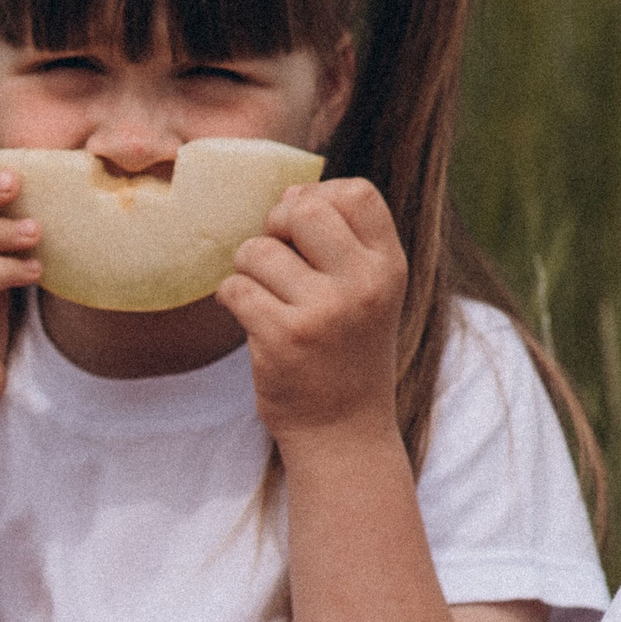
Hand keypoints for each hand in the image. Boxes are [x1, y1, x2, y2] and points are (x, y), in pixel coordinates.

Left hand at [216, 177, 406, 450]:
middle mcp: (364, 284)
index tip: (304, 231)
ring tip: (267, 299)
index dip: (318, 197)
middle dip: (275, 226)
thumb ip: (338, 240)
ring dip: (248, 270)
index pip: (357, 192)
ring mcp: (325, 312)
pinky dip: (231, 298)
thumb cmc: (345, 351)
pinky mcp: (284, 338)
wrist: (343, 430)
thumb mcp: (366, 291)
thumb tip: (290, 193)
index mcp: (389, 266)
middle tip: (276, 260)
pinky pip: (234, 288)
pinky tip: (252, 320)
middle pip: (302, 208)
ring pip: (257, 250)